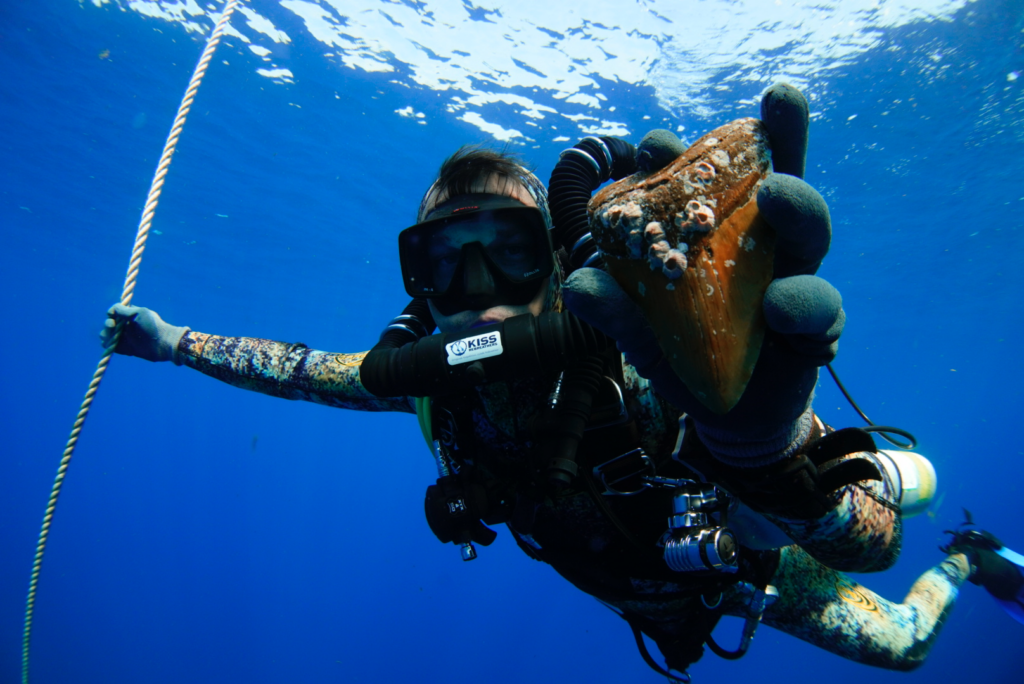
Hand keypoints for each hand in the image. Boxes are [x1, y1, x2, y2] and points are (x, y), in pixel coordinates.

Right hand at [101, 304, 188, 363]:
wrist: (163, 344)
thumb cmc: (153, 326)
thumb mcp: (139, 313)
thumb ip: (124, 311)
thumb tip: (112, 310)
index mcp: (129, 315)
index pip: (113, 313)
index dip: (110, 316)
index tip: (113, 320)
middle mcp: (125, 325)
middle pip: (107, 325)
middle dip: (107, 327)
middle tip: (113, 328)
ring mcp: (125, 337)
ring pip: (107, 336)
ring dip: (106, 337)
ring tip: (113, 340)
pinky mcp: (126, 348)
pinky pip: (112, 347)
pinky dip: (112, 346)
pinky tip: (120, 347)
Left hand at [564, 84, 842, 460]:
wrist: (730, 414)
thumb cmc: (686, 357)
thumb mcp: (644, 337)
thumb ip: (618, 312)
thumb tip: (577, 282)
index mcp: (718, 235)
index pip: (709, 182)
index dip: (685, 154)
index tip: (654, 142)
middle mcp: (762, 244)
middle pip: (780, 179)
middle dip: (780, 138)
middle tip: (767, 107)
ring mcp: (796, 278)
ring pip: (810, 233)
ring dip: (797, 208)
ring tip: (777, 196)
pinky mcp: (819, 326)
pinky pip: (824, 312)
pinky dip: (808, 309)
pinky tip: (788, 316)